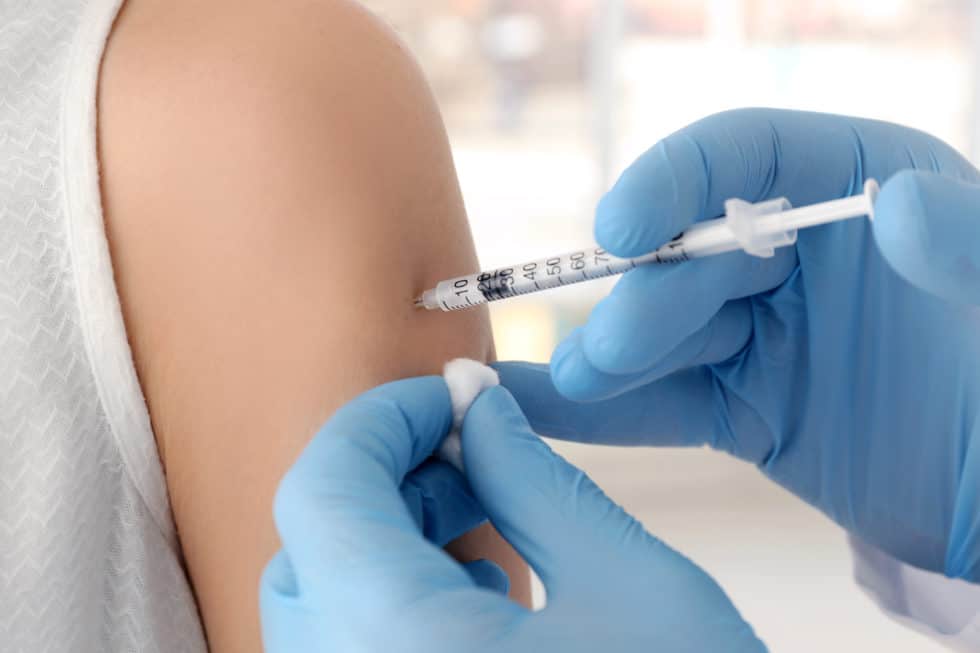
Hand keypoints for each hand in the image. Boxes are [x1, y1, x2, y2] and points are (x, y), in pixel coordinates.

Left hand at [260, 377, 764, 651]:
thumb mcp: (629, 585)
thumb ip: (533, 478)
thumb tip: (478, 401)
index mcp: (392, 646)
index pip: (323, 488)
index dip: (380, 419)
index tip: (446, 397)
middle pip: (313, 545)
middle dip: (390, 478)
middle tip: (473, 457)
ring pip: (319, 606)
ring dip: (388, 543)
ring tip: (479, 530)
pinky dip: (388, 609)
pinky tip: (472, 604)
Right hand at [496, 108, 979, 581]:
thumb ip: (959, 247)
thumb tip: (896, 203)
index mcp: (853, 186)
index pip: (743, 157)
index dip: (672, 181)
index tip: (621, 229)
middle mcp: (792, 253)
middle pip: (686, 255)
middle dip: (642, 302)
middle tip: (606, 351)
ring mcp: (758, 332)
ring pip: (663, 333)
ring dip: (609, 357)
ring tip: (571, 383)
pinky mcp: (740, 407)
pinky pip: (662, 402)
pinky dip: (602, 410)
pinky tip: (540, 406)